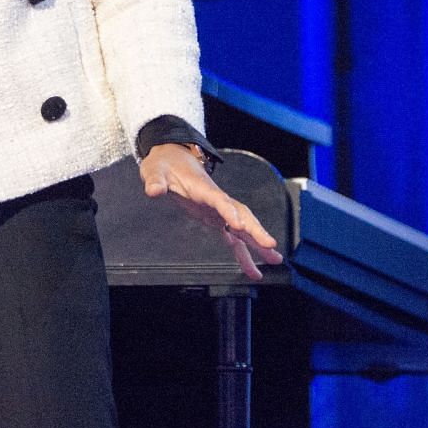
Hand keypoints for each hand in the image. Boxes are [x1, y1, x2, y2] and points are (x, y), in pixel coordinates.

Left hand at [139, 144, 283, 281]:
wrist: (172, 157)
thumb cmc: (165, 164)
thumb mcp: (155, 170)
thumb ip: (155, 181)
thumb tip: (153, 190)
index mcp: (203, 188)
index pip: (219, 200)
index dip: (229, 212)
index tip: (238, 225)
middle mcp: (216, 200)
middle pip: (241, 214)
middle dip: (256, 230)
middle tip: (270, 246)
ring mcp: (219, 210)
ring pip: (243, 228)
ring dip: (258, 244)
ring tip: (274, 261)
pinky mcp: (216, 219)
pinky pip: (233, 239)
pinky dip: (244, 254)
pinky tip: (252, 270)